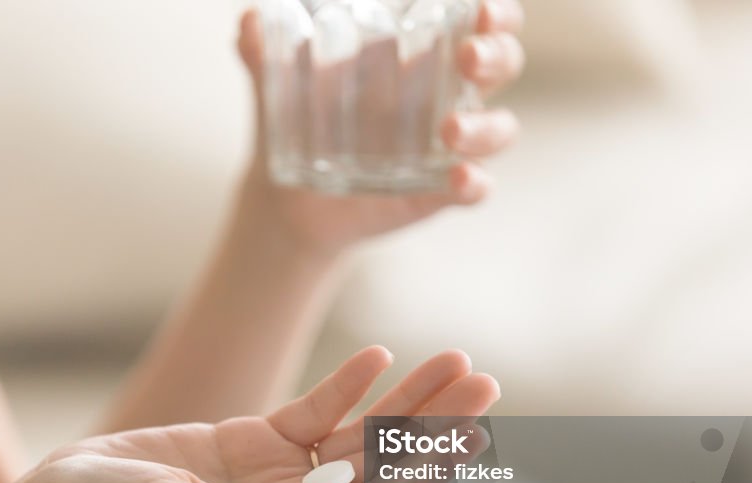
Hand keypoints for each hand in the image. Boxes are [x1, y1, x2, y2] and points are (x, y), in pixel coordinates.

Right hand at [9, 347, 497, 482]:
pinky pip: (309, 415)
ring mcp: (270, 476)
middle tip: (483, 380)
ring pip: (354, 436)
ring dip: (402, 402)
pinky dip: (343, 387)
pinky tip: (377, 357)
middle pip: (378, 466)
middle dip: (432, 425)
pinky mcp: (244, 445)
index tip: (474, 432)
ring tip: (450, 360)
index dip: (427, 472)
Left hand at [235, 0, 525, 256]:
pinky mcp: (438, 191)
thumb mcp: (279, 83)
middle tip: (468, 56)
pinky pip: (474, 188)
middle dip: (496, 53)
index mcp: (421, 52)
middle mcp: (446, 94)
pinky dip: (473, 184)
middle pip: (503, 63)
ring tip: (449, 131)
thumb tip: (248, 22)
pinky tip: (458, 179)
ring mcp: (448, 146)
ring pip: (498, 129)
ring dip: (485, 127)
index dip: (494, 11)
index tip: (481, 6)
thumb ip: (264, 51)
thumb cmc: (300, 119)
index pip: (480, 20)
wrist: (286, 194)